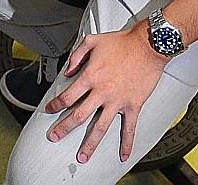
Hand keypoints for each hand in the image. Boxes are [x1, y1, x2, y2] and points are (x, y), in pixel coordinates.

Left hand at [43, 22, 167, 163]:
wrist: (147, 45)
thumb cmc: (122, 42)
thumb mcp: (91, 41)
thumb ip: (76, 56)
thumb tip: (67, 70)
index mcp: (90, 77)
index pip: (67, 96)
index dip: (55, 105)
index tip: (50, 110)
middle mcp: (101, 92)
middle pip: (79, 116)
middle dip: (64, 129)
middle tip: (55, 137)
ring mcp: (117, 102)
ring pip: (100, 127)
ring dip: (90, 144)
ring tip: (82, 156)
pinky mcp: (133, 106)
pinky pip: (129, 128)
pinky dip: (126, 144)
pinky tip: (123, 155)